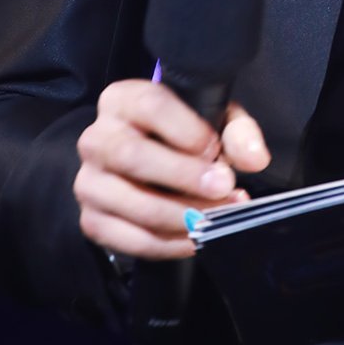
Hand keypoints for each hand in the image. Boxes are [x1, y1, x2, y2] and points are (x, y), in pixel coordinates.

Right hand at [74, 79, 269, 260]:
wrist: (153, 163)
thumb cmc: (184, 135)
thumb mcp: (213, 120)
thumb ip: (238, 133)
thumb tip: (254, 158)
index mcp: (123, 99)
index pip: (150, 106)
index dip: (186, 129)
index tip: (214, 148)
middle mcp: (97, 138)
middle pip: (132, 155)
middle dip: (183, 176)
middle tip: (222, 187)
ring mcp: (90, 182)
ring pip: (132, 202)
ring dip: (180, 216)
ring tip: (215, 217)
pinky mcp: (93, 220)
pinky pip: (129, 239)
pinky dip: (167, 245)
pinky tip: (194, 238)